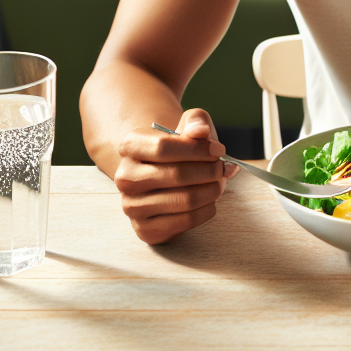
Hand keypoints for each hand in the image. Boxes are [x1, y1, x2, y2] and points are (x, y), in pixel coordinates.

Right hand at [113, 108, 237, 244]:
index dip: (197, 149)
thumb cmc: (180, 148)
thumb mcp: (188, 125)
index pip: (164, 147)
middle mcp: (125, 178)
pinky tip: (210, 198)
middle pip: (176, 175)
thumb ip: (196, 121)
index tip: (219, 149)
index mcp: (130, 146)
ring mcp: (132, 207)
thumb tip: (200, 131)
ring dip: (212, 190)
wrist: (164, 174)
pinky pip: (186, 221)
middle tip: (224, 167)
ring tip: (220, 181)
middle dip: (209, 171)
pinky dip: (207, 208)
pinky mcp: (146, 230)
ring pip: (185, 200)